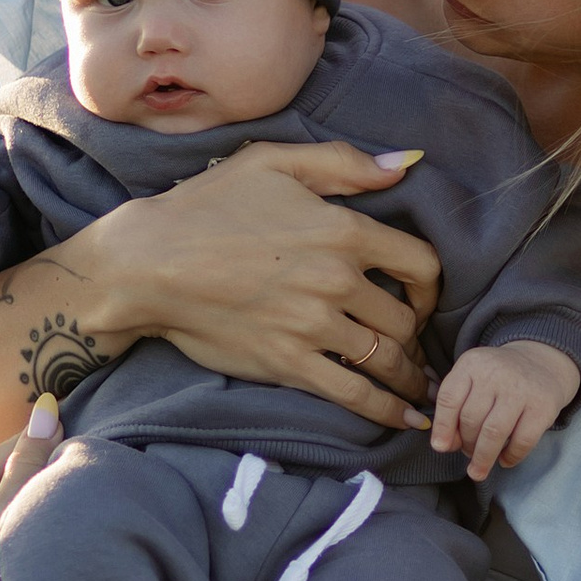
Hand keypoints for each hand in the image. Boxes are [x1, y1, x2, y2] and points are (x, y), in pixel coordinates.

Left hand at [0, 411, 59, 580]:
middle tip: (76, 511)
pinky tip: (41, 565)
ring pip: (6, 515)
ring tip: (59, 543)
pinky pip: (0, 543)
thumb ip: (28, 467)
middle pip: (6, 484)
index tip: (89, 468)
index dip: (53, 457)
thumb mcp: (10, 525)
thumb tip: (45, 411)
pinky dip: (23, 545)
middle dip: (40, 493)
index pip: (10, 452)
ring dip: (33, 521)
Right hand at [113, 142, 441, 429]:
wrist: (149, 261)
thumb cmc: (207, 206)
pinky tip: (406, 418)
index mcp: (341, 230)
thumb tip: (403, 164)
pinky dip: (388, 410)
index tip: (422, 297)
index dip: (431, 285)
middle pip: (405, 318)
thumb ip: (343, 162)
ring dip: (409, 376)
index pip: (420, 264)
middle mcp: (336, 280)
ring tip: (418, 385)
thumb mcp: (273, 161)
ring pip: (387, 359)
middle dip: (417, 334)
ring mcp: (313, 327)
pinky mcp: (287, 364)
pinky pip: (354, 394)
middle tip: (416, 344)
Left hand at [429, 339, 579, 476]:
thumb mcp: (472, 379)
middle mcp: (495, 373)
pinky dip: (511, 456)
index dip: (442, 427)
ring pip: (494, 433)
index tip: (441, 447)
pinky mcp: (543, 406)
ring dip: (483, 458)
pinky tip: (505, 460)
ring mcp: (521, 390)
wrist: (541, 362)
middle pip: (471, 419)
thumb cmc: (498, 378)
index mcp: (472, 364)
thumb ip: (454, 408)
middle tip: (468, 452)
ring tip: (478, 470)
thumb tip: (445, 445)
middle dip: (466, 444)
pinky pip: (522, 441)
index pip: (449, 398)